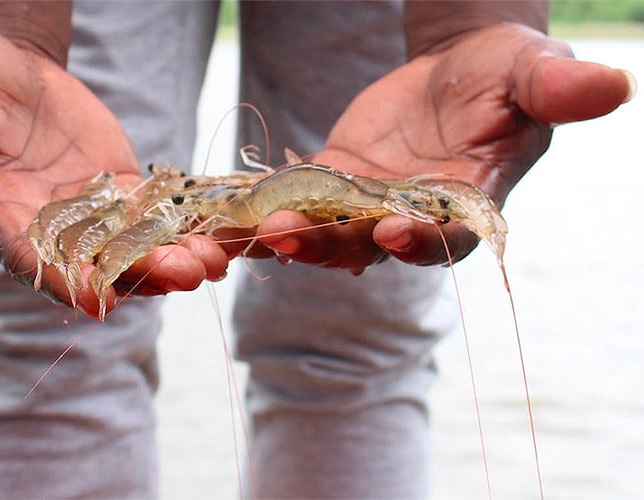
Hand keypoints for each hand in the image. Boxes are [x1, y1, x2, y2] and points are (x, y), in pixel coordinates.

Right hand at [0, 27, 227, 316]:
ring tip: (213, 262)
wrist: (14, 76)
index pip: (25, 252)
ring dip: (172, 259)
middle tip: (184, 275)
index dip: (58, 277)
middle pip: (93, 263)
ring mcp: (88, 218)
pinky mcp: (121, 199)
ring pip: (132, 250)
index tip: (96, 299)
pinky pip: (155, 222)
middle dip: (139, 273)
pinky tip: (220, 238)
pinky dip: (183, 232)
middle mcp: (45, 226)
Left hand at [256, 23, 632, 268]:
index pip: (449, 237)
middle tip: (296, 239)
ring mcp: (372, 204)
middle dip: (337, 245)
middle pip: (375, 245)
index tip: (394, 233)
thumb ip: (557, 89)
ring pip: (332, 232)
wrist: (459, 69)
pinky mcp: (338, 182)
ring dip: (296, 236)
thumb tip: (613, 84)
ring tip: (260, 231)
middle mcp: (417, 216)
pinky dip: (272, 211)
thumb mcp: (531, 73)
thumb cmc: (505, 72)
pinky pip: (303, 201)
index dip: (424, 241)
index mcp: (469, 204)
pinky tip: (236, 218)